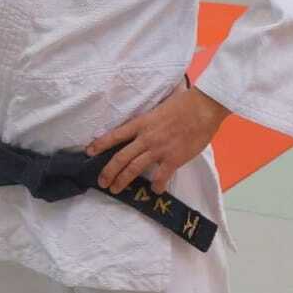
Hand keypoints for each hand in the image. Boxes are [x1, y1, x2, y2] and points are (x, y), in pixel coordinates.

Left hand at [86, 85, 229, 195]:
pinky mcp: (174, 159)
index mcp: (142, 123)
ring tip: (116, 189)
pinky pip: (161, 176)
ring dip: (123, 180)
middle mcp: (146, 137)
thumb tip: (147, 118)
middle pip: (121, 157)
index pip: (116, 135)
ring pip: (134, 168)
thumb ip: (151, 117)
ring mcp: (159, 149)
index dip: (100, 144)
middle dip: (108, 171)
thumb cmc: (185, 103)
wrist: (204, 108)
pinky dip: (157, 185)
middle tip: (101, 182)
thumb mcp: (160, 106)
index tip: (89, 152)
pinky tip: (155, 190)